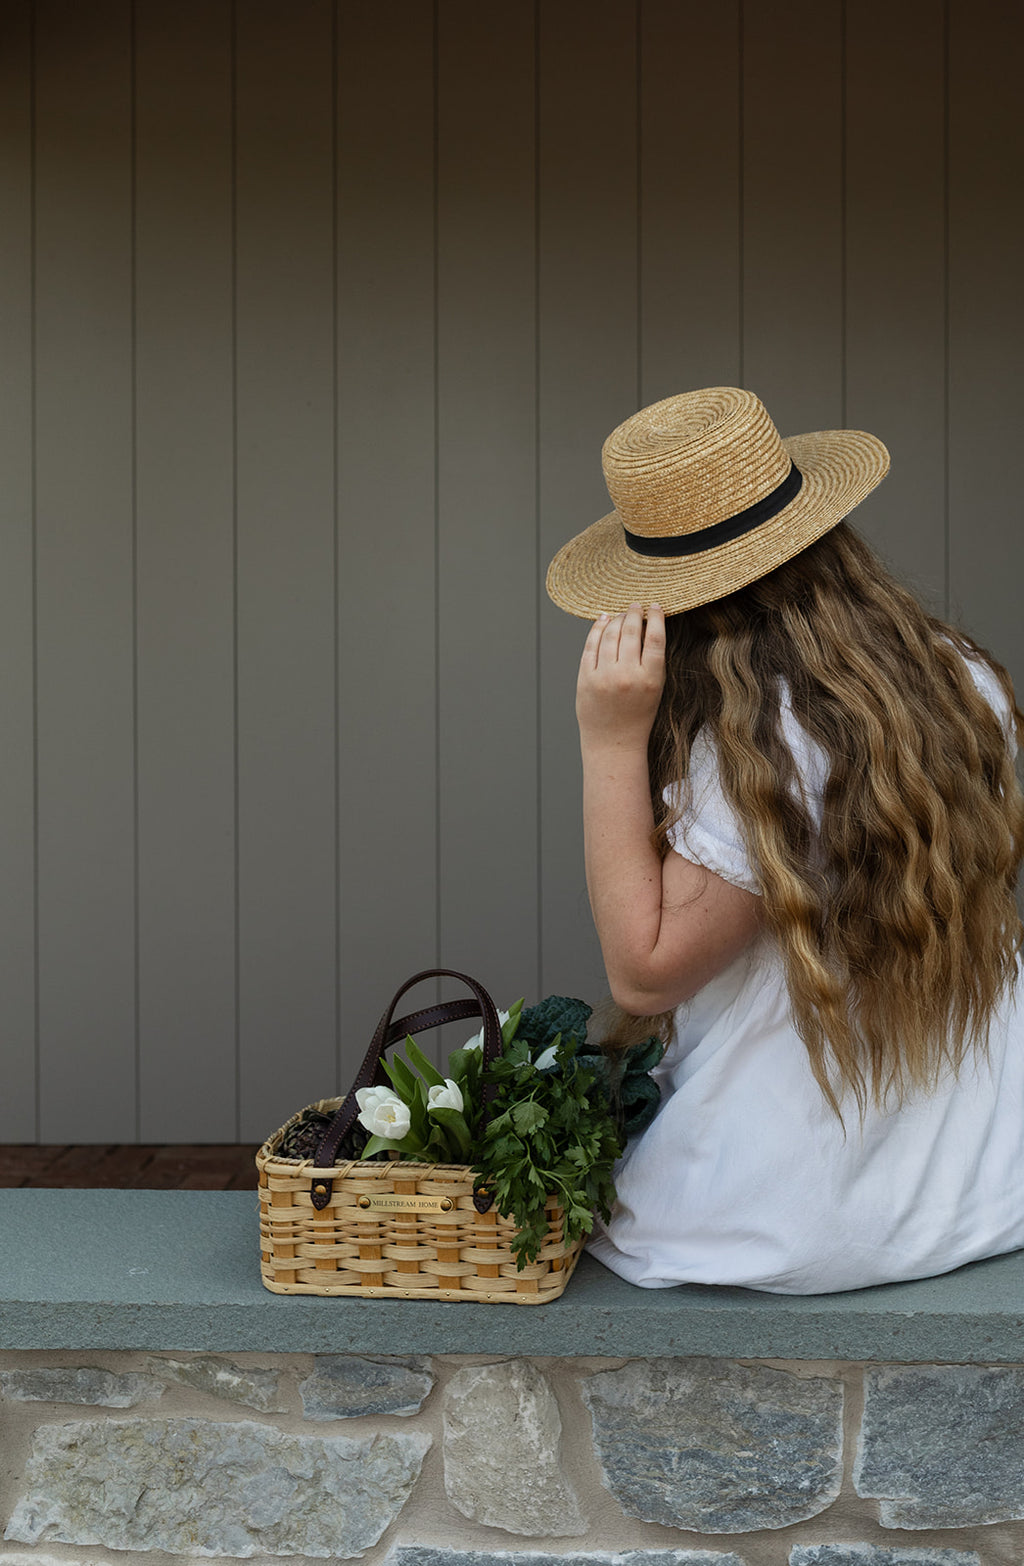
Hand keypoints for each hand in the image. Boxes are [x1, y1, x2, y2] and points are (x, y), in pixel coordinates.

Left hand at [576, 602, 666, 749]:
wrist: (613, 743)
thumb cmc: (638, 717)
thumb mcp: (655, 690)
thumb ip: (652, 662)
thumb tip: (645, 626)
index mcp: (650, 680)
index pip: (655, 638)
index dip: (656, 617)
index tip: (655, 606)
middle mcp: (627, 676)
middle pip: (631, 632)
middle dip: (634, 613)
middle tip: (636, 605)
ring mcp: (604, 677)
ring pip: (610, 635)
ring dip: (617, 619)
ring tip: (621, 614)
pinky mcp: (585, 679)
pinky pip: (591, 645)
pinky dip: (597, 629)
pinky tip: (603, 621)